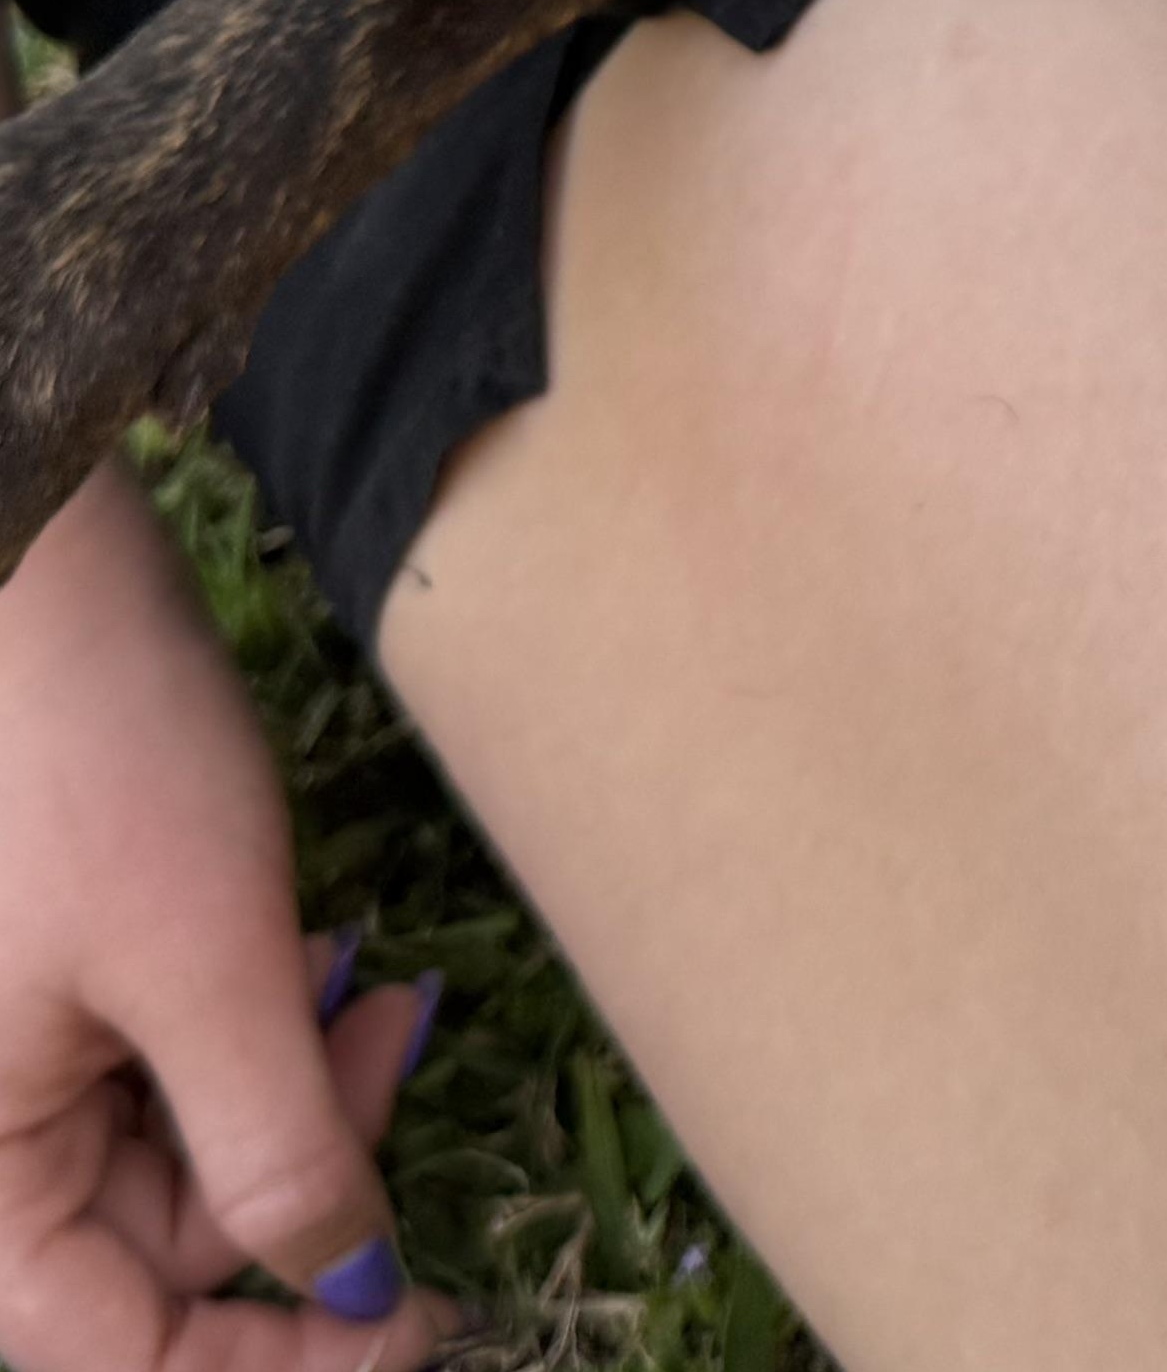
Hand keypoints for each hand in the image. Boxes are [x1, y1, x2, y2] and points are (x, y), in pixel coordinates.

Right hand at [0, 462, 459, 1370]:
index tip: (418, 1320)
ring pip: (179, 1152)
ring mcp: (16, 1060)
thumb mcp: (206, 965)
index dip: (271, 1355)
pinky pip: (165, 1065)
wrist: (35, 581)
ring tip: (360, 977)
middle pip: (157, 1249)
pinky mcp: (57, 985)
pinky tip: (314, 959)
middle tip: (402, 1037)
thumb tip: (351, 1286)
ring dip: (293, 1085)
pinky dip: (257, 1027)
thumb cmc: (93, 762)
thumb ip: (274, 1144)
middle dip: (306, 1167)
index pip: (114, 1349)